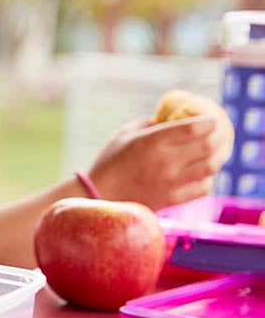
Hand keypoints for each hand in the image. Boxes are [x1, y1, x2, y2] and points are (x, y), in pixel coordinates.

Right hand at [87, 116, 227, 209]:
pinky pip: (203, 187)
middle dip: (219, 136)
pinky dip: (208, 178)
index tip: (212, 119)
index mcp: (152, 142)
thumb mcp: (124, 134)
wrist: (99, 195)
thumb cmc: (109, 161)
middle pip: (207, 146)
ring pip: (210, 167)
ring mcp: (171, 182)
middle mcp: (165, 161)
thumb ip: (150, 124)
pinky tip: (202, 172)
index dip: (209, 121)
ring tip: (217, 150)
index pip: (193, 128)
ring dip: (218, 156)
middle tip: (219, 133)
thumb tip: (173, 119)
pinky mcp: (172, 199)